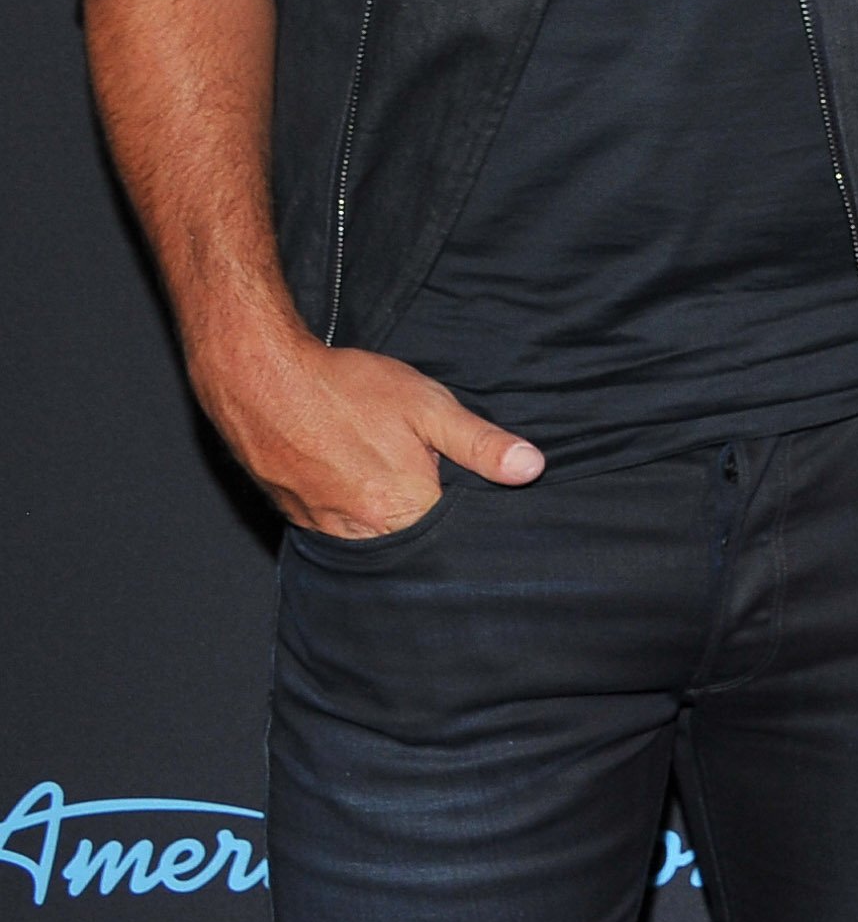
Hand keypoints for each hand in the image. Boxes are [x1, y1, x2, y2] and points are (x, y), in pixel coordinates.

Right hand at [186, 307, 543, 537]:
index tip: (474, 496)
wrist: (262, 380)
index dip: (468, 515)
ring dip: (390, 519)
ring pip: (375, 539)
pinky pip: (339, 530)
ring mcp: (326, 529)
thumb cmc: (348, 389)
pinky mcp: (298, 519)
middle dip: (430, 520)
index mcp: (403, 510)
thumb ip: (479, 443)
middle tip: (427, 476)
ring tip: (388, 477)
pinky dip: (355, 513)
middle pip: (414, 542)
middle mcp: (363, 533)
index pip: (454, 534)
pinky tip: (356, 480)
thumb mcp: (428, 406)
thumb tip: (531, 468)